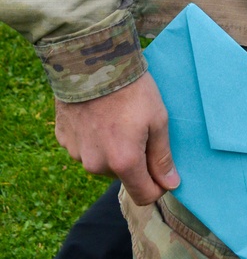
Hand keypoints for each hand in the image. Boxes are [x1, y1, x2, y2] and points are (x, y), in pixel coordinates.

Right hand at [54, 71, 178, 204]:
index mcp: (123, 162)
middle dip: (134, 159)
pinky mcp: (64, 139)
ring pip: (102, 161)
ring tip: (118, 116)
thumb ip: (162, 156)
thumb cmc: (132, 89)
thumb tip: (170, 184)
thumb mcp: (158, 118)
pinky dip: (94, 136)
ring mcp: (76, 153)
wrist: (92, 62)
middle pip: (122, 175)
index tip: (165, 172)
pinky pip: (84, 146)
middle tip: (140, 127)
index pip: (143, 196)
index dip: (158, 187)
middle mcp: (96, 165)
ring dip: (112, 148)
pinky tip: (100, 113)